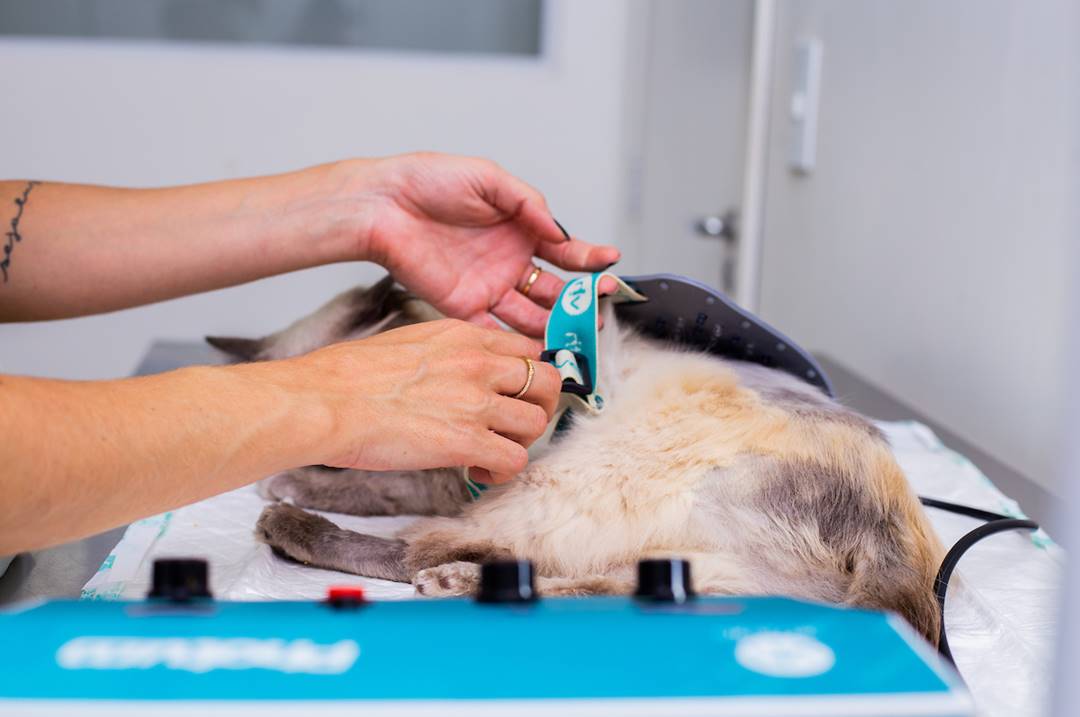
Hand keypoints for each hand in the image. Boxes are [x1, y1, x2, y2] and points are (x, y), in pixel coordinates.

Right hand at [288, 318, 559, 483]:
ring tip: (492, 452)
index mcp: (462, 336)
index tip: (517, 392)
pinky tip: (480, 471)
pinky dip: (504, 470)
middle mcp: (478, 364)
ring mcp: (476, 402)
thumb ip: (443, 353)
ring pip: (537, 422)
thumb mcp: (406, 342)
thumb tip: (451, 374)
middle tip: (516, 424)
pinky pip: (515, 459)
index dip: (528, 375)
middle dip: (540, 407)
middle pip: (547, 381)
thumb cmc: (347, 376)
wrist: (324, 400)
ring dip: (521, 442)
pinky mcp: (466, 441)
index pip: (526, 348)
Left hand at [358, 153, 620, 336]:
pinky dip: (519, 343)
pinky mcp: (464, 308)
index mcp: (519, 230)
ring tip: (581, 333)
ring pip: (533, 315)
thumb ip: (529, 204)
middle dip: (581, 300)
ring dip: (558, 326)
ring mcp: (489, 287)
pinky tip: (542, 349)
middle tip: (601, 307)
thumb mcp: (489, 179)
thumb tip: (561, 234)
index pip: (565, 251)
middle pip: (555, 290)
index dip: (589, 259)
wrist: (383, 204)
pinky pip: (496, 330)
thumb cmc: (429, 181)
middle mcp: (509, 263)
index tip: (609, 263)